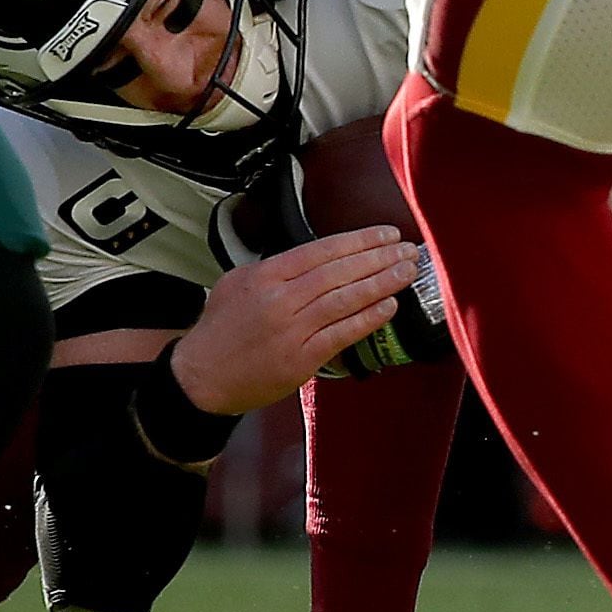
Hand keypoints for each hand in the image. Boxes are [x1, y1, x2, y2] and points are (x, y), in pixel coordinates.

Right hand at [171, 226, 417, 413]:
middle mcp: (280, 299)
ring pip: (345, 300)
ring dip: (382, 284)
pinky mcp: (301, 359)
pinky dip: (368, 319)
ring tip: (407, 273)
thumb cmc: (221, 331)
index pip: (322, 251)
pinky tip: (389, 306)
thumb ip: (277, 269)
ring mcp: (292, 330)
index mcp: (266, 275)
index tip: (386, 234)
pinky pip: (342, 334)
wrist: (201, 377)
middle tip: (409, 250)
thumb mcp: (238, 282)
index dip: (359, 241)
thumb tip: (318, 259)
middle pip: (339, 272)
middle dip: (379, 258)